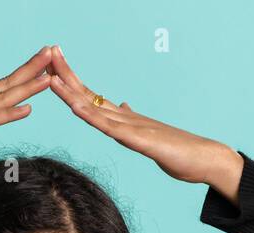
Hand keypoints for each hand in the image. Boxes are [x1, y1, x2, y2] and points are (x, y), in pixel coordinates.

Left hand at [45, 45, 242, 199]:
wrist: (206, 159)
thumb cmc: (179, 151)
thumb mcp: (147, 137)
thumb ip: (132, 124)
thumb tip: (122, 108)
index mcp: (123, 119)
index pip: (91, 97)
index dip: (71, 82)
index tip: (54, 66)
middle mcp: (125, 118)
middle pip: (88, 94)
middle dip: (66, 75)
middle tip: (48, 52)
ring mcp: (132, 127)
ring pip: (95, 108)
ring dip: (72, 92)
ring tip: (52, 76)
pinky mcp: (140, 141)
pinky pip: (111, 128)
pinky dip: (92, 117)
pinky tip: (77, 107)